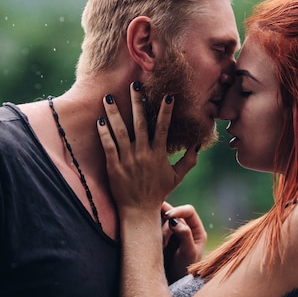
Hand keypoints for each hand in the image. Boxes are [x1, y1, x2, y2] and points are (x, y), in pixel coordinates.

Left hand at [97, 83, 197, 211]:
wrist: (139, 211)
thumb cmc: (158, 192)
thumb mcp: (177, 177)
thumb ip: (189, 160)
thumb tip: (197, 144)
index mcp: (158, 154)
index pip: (164, 128)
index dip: (166, 111)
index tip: (168, 96)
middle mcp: (143, 154)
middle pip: (140, 123)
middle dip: (137, 103)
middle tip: (134, 85)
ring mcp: (127, 160)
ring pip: (120, 132)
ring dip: (114, 114)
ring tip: (108, 97)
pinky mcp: (113, 167)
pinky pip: (108, 146)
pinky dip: (104, 133)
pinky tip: (99, 120)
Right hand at [161, 203, 207, 282]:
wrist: (173, 285)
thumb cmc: (184, 270)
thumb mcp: (188, 253)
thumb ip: (184, 235)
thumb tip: (175, 220)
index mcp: (197, 231)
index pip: (189, 211)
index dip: (178, 210)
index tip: (167, 215)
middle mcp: (186, 229)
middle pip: (174, 214)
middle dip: (166, 221)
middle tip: (158, 228)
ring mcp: (173, 234)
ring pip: (164, 222)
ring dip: (160, 230)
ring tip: (162, 247)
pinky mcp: (163, 238)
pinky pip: (157, 230)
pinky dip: (154, 234)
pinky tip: (158, 246)